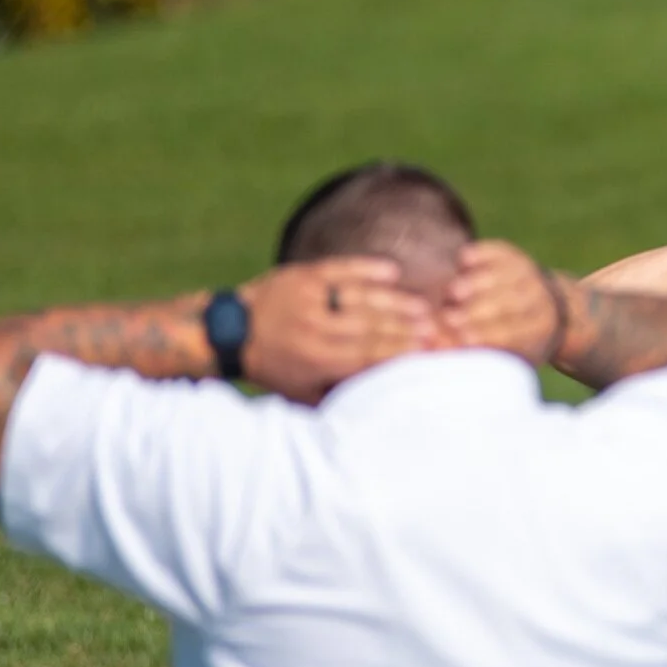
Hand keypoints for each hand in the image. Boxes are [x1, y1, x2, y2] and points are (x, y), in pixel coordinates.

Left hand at [241, 258, 438, 405]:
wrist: (227, 331)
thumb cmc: (273, 369)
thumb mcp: (302, 393)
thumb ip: (340, 393)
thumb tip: (384, 398)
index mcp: (314, 359)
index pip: (367, 354)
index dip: (400, 351)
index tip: (429, 350)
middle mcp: (312, 327)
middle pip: (370, 326)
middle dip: (407, 327)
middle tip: (439, 326)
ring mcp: (307, 297)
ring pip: (360, 297)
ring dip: (395, 300)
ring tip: (425, 305)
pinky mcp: (302, 274)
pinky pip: (340, 268)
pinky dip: (366, 268)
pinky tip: (392, 271)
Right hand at [439, 240, 567, 365]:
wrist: (548, 307)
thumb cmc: (514, 343)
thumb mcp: (509, 356)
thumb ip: (481, 353)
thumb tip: (447, 352)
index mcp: (539, 330)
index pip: (512, 333)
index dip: (487, 336)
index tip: (463, 340)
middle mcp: (539, 299)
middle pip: (506, 304)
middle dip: (476, 312)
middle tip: (450, 319)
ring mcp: (528, 274)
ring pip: (502, 276)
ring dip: (476, 283)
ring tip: (452, 293)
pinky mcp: (511, 255)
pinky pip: (496, 251)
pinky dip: (482, 253)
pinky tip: (464, 260)